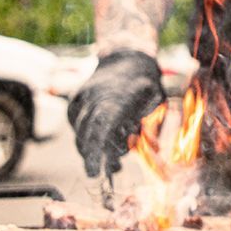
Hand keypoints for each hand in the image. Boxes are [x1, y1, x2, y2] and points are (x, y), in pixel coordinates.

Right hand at [67, 50, 165, 178]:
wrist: (125, 57)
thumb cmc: (145, 82)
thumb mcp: (156, 101)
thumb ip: (150, 125)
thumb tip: (151, 152)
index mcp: (115, 97)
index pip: (100, 127)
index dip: (95, 152)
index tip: (95, 173)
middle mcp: (93, 98)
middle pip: (86, 136)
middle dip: (96, 159)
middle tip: (115, 170)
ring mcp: (80, 99)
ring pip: (80, 135)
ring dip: (95, 151)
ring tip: (116, 161)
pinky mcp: (74, 102)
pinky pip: (77, 128)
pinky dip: (88, 139)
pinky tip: (106, 143)